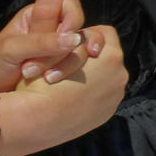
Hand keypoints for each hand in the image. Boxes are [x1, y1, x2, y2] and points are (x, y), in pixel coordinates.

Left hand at [0, 0, 95, 87]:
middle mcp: (54, 27)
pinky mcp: (65, 64)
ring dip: (66, 63)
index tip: (66, 37)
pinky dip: (74, 70)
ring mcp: (61, 46)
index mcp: (39, 14)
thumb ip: (43, 41)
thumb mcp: (14, 49)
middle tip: (43, 63)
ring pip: (82, 47)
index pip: (69, 5)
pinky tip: (57, 78)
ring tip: (44, 77)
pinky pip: (81, 62)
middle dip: (65, 49)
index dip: (72, 19)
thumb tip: (76, 36)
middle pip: (79, 28)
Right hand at [0, 25, 126, 155]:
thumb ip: (74, 41)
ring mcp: (116, 97)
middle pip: (108, 56)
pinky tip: (70, 96)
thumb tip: (79, 37)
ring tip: (66, 82)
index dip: (85, 36)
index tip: (69, 45)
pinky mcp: (108, 113)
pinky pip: (103, 94)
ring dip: (92, 75)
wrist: (34, 122)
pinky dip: (91, 92)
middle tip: (66, 63)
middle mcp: (121, 77)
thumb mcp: (55, 51)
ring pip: (107, 76)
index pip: (105, 33)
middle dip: (90, 56)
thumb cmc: (40, 82)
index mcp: (111, 58)